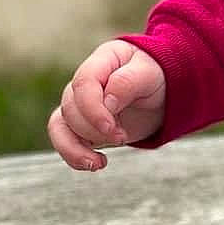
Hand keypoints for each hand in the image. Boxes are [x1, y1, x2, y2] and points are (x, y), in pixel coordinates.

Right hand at [47, 40, 165, 171]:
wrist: (163, 92)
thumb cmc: (157, 76)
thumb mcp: (150, 73)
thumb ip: (127, 82)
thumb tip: (107, 103)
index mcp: (102, 60)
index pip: (83, 83)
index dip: (93, 109)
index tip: (112, 129)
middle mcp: (85, 81)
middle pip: (71, 107)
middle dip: (94, 130)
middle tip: (122, 138)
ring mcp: (80, 103)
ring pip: (60, 126)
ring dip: (76, 148)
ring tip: (99, 164)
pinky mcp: (82, 124)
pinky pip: (64, 139)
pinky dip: (74, 155)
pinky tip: (95, 164)